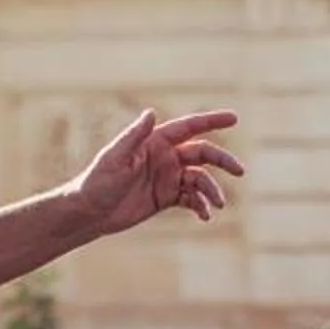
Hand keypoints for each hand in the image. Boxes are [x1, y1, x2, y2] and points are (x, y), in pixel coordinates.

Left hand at [64, 109, 242, 237]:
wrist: (90, 212)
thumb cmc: (97, 181)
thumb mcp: (115, 158)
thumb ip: (134, 136)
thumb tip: (151, 113)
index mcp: (154, 142)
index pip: (189, 127)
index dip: (212, 121)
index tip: (234, 118)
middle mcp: (164, 157)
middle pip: (202, 154)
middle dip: (222, 160)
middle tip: (240, 171)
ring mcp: (167, 178)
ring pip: (200, 179)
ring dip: (212, 190)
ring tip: (218, 204)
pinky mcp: (166, 198)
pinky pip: (191, 199)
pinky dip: (201, 206)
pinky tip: (205, 216)